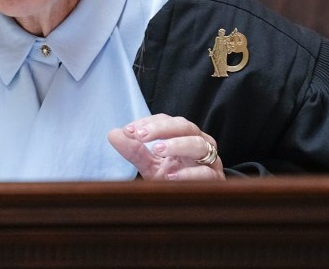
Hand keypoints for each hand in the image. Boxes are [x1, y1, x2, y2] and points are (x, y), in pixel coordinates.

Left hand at [107, 114, 224, 180]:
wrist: (194, 207)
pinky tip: (171, 176)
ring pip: (198, 145)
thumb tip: (113, 133)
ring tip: (156, 149)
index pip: (167, 120)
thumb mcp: (151, 165)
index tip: (129, 130)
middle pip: (184, 126)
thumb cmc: (174, 180)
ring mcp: (210, 161)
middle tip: (140, 135)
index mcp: (183, 136)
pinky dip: (188, 173)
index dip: (148, 122)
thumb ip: (134, 151)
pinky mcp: (216, 180)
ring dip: (176, 145)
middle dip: (161, 128)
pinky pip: (206, 172)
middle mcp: (199, 143)